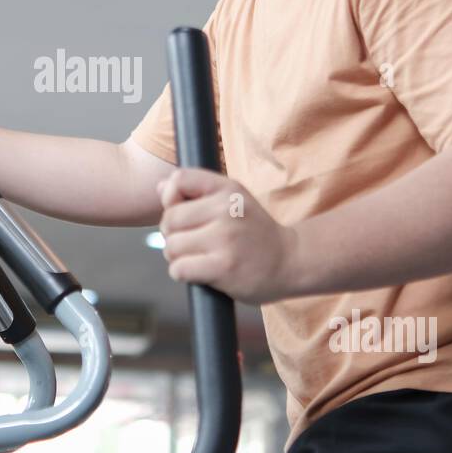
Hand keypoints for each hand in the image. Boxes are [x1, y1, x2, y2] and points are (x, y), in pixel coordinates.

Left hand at [156, 168, 303, 304]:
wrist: (291, 262)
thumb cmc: (256, 232)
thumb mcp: (233, 201)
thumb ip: (197, 191)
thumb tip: (160, 187)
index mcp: (227, 189)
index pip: (179, 179)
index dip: (170, 199)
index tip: (183, 214)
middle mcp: (226, 209)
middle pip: (169, 219)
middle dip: (173, 235)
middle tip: (192, 243)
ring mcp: (225, 239)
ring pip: (172, 247)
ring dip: (177, 257)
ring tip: (198, 258)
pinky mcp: (223, 267)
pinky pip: (180, 269)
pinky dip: (183, 273)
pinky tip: (200, 272)